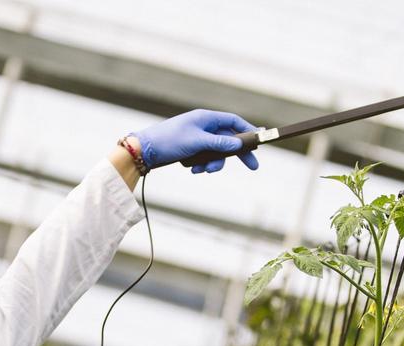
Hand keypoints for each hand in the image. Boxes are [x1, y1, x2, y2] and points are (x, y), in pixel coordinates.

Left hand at [131, 109, 260, 173]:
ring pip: (216, 152)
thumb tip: (238, 145)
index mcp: (206, 118)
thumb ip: (219, 143)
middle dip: (237, 154)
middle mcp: (203, 126)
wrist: (144, 150)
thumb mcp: (197, 142)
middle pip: (228, 139)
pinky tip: (191, 168)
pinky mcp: (190, 149)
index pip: (233, 121)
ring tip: (202, 170)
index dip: (248, 130)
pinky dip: (200, 165)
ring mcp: (197, 138)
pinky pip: (204, 158)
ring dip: (213, 163)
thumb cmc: (169, 140)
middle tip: (253, 167)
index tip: (260, 141)